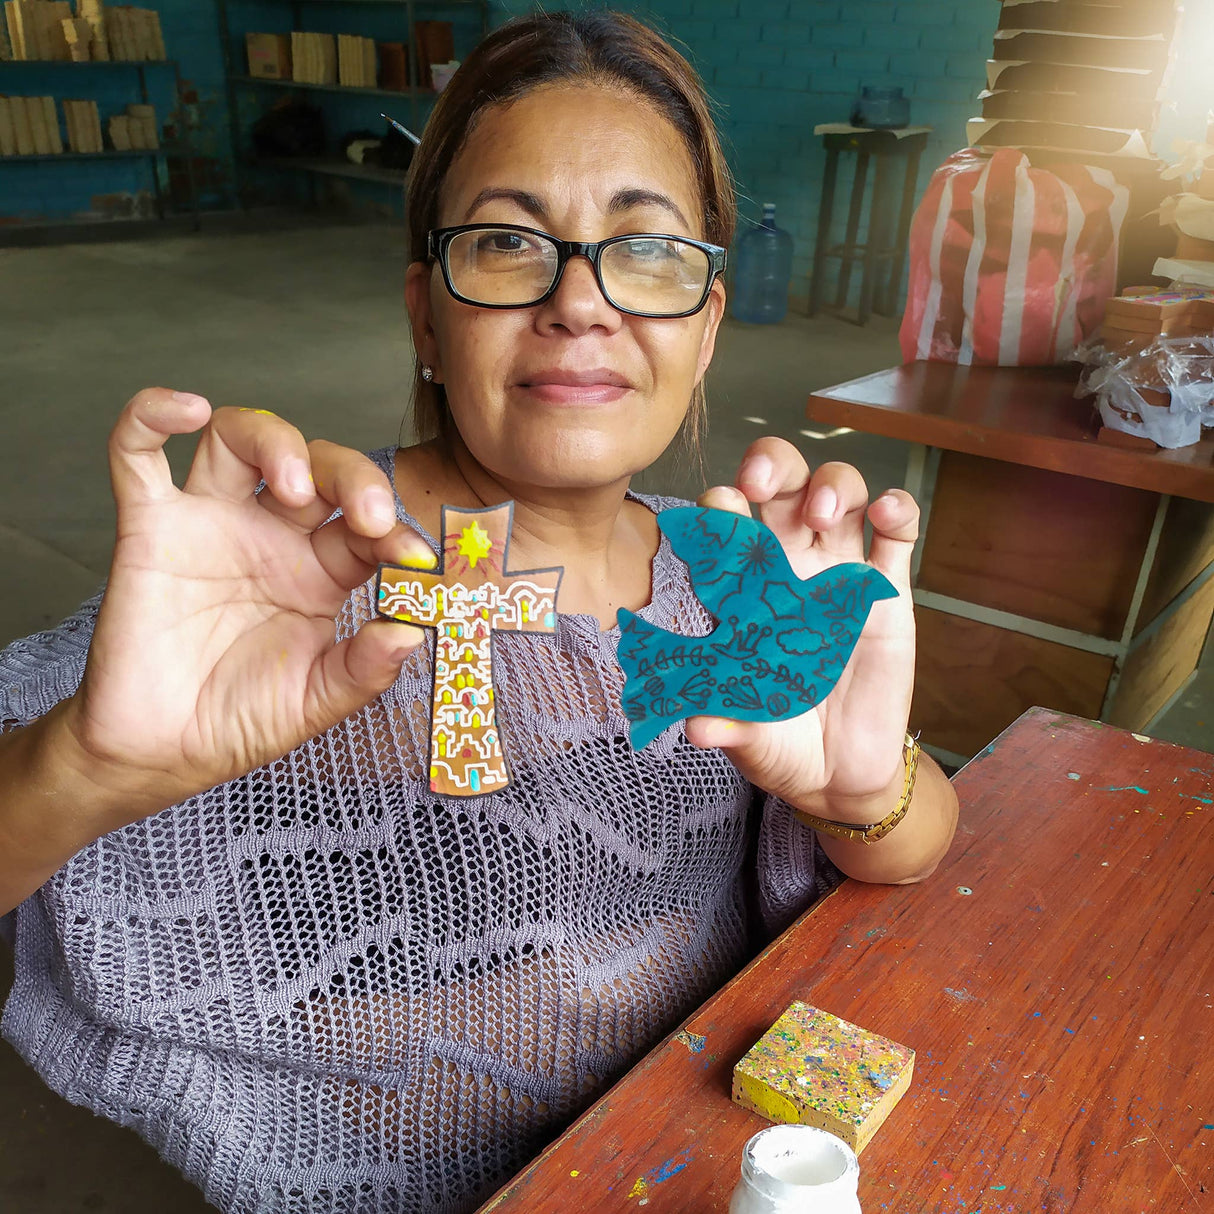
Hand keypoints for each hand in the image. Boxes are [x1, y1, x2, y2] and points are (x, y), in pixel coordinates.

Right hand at [62, 388, 432, 828]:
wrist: (159, 752)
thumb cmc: (239, 720)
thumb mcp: (316, 702)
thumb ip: (364, 671)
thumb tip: (412, 635)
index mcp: (321, 571)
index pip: (366, 527)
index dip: (395, 532)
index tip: (413, 559)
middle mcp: (271, 535)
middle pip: (316, 465)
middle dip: (350, 475)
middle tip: (367, 513)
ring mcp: (211, 524)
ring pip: (239, 440)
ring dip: (273, 440)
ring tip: (294, 483)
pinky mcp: (150, 528)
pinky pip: (138, 455)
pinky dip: (152, 417)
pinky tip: (186, 409)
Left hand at [684, 437, 917, 813]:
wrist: (840, 771)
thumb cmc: (781, 742)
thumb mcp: (750, 737)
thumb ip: (727, 726)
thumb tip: (697, 731)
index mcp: (745, 594)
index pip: (726, 529)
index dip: (718, 507)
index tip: (717, 508)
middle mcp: (790, 571)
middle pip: (782, 488)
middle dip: (772, 465)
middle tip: (761, 484)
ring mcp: (840, 576)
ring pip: (839, 495)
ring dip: (832, 484)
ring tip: (822, 514)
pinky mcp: (888, 592)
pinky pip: (897, 534)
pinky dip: (896, 509)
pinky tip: (887, 513)